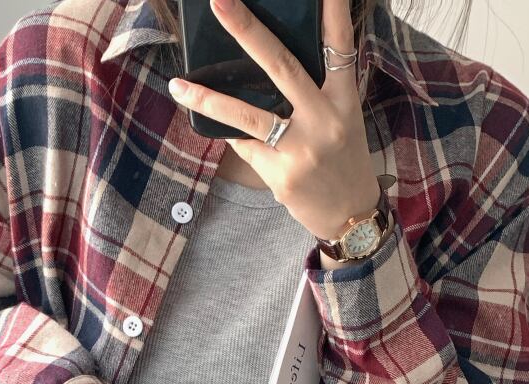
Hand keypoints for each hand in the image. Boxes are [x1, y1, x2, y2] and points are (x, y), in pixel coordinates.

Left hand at [167, 0, 380, 239]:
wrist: (351, 217)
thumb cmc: (343, 162)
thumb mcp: (343, 121)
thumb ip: (316, 93)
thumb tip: (268, 66)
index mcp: (343, 101)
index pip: (338, 47)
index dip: (331, 11)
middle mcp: (323, 120)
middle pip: (282, 66)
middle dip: (248, 30)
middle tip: (220, 3)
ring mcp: (301, 149)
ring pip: (247, 115)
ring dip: (208, 98)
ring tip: (177, 86)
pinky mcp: (281, 175)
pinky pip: (244, 146)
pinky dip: (232, 135)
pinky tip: (220, 129)